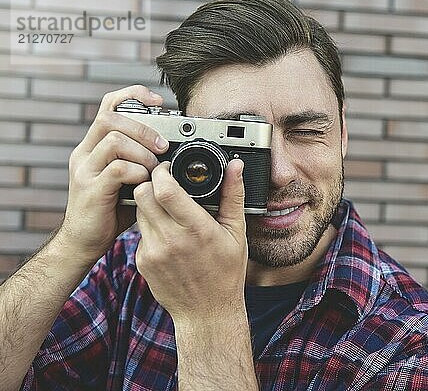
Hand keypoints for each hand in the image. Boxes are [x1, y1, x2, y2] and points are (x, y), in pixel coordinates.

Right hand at [59, 85, 168, 260]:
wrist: (85, 241)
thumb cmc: (111, 209)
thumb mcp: (126, 178)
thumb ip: (140, 160)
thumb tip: (171, 148)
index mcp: (94, 145)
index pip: (108, 105)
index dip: (133, 95)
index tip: (158, 101)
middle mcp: (85, 153)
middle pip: (111, 118)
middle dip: (144, 128)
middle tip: (163, 145)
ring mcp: (85, 170)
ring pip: (114, 140)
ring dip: (143, 151)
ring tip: (154, 168)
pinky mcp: (91, 189)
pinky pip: (117, 168)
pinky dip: (137, 172)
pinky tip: (144, 182)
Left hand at [133, 159, 247, 320]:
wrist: (206, 313)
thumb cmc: (226, 273)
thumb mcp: (236, 233)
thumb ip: (233, 196)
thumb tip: (235, 166)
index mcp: (196, 229)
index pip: (164, 189)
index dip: (161, 172)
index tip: (168, 168)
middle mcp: (170, 239)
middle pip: (142, 195)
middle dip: (150, 183)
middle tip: (163, 184)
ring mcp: (152, 252)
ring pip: (138, 211)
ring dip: (149, 204)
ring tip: (168, 210)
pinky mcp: (142, 262)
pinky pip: (139, 233)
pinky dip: (150, 227)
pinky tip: (167, 235)